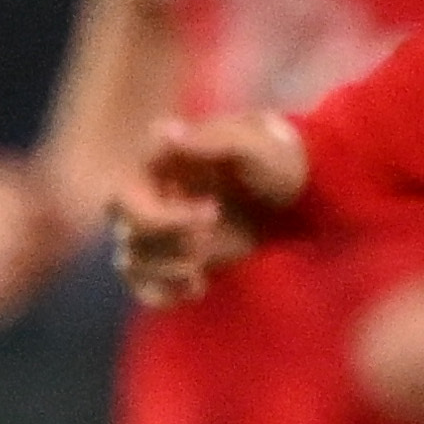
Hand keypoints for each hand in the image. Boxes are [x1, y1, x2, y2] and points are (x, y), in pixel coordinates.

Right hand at [111, 111, 307, 305]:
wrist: (296, 189)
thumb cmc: (273, 159)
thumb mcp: (254, 145)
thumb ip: (213, 141)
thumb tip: (166, 130)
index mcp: (156, 164)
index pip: (127, 199)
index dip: (163, 218)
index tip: (213, 212)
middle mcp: (147, 196)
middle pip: (127, 233)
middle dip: (165, 245)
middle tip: (206, 242)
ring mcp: (157, 229)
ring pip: (131, 261)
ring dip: (164, 272)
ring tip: (200, 271)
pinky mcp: (172, 256)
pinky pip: (145, 284)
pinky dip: (163, 293)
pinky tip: (197, 287)